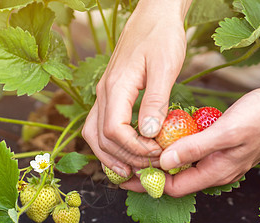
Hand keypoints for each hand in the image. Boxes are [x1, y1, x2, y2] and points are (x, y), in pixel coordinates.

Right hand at [82, 0, 191, 178]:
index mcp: (116, 86)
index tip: (157, 153)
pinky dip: (111, 144)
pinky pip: (102, 124)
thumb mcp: (165, 67)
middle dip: (124, 157)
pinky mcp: (112, 94)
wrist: (154, 14)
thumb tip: (150, 133)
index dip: (133, 149)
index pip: (113, 130)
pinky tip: (127, 152)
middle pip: (100, 138)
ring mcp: (105, 93)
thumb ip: (156, 101)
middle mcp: (104, 92)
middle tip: (149, 168)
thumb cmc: (162, 36)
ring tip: (131, 171)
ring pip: (94, 134)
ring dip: (111, 155)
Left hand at [120, 81, 259, 196]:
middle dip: (149, 175)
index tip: (123, 177)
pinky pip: (194, 153)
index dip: (147, 184)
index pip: (173, 187)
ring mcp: (222, 158)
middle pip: (176, 180)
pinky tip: (165, 137)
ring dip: (161, 162)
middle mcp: (218, 170)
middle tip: (122, 166)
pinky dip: (176, 149)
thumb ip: (195, 148)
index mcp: (217, 172)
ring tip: (136, 153)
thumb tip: (164, 163)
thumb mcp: (226, 131)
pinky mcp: (224, 145)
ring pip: (185, 167)